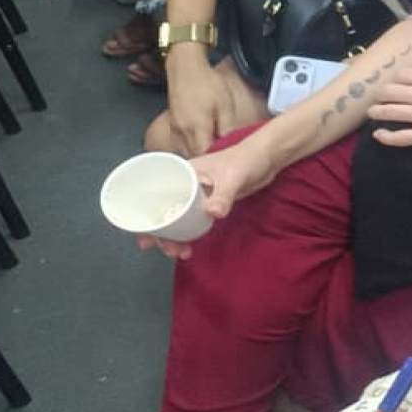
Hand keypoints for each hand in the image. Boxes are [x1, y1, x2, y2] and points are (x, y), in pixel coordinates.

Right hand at [133, 133, 285, 258]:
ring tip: (181, 253)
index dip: (146, 216)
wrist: (266, 159)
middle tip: (170, 251)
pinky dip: (187, 233)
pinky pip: (190, 221)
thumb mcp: (233, 177)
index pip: (155, 194)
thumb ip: (223, 195)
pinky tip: (188, 245)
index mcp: (183, 172)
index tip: (144, 237)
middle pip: (163, 210)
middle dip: (161, 233)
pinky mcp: (207, 203)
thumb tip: (212, 213)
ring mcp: (195, 194)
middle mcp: (184, 183)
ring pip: (176, 218)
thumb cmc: (247, 159)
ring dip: (174, 237)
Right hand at [162, 47, 245, 158]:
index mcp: (198, 129)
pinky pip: (181, 144)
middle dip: (207, 162)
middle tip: (221, 162)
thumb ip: (228, 128)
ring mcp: (175, 130)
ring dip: (198, 155)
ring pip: (186, 152)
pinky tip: (201, 142)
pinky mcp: (172, 125)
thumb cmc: (208, 83)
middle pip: (194, 157)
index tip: (227, 164)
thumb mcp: (226, 105)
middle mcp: (183, 133)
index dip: (216, 163)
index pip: (205, 156)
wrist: (186, 67)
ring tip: (212, 154)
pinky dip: (191, 147)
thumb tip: (231, 146)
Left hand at [367, 67, 411, 147]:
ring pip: (390, 112)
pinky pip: (402, 138)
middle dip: (381, 94)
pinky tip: (379, 135)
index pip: (403, 74)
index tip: (393, 83)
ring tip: (373, 113)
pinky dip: (387, 137)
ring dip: (377, 111)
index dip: (394, 79)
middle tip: (379, 98)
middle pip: (391, 90)